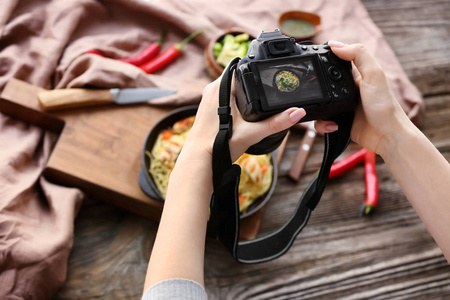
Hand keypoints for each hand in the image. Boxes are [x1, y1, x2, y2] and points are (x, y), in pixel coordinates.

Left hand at [184, 76, 305, 161]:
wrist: (199, 160)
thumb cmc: (219, 146)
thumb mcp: (253, 133)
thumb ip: (277, 123)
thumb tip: (297, 112)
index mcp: (220, 88)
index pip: (241, 67)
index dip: (256, 70)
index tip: (269, 75)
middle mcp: (211, 89)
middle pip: (237, 77)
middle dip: (252, 83)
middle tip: (268, 91)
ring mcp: (207, 99)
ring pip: (230, 87)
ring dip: (243, 93)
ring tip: (256, 103)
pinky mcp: (207, 108)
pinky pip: (223, 97)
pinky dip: (234, 101)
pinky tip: (242, 113)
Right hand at [315, 42, 408, 156]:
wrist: (387, 135)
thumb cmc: (385, 105)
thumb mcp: (374, 74)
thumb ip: (357, 55)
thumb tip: (335, 44)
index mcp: (355, 77)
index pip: (333, 65)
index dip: (322, 63)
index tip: (311, 64)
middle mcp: (346, 92)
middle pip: (321, 87)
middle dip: (314, 92)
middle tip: (311, 94)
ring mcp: (341, 109)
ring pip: (318, 107)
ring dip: (317, 113)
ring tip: (327, 116)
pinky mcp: (338, 123)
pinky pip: (321, 123)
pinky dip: (323, 125)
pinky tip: (333, 125)